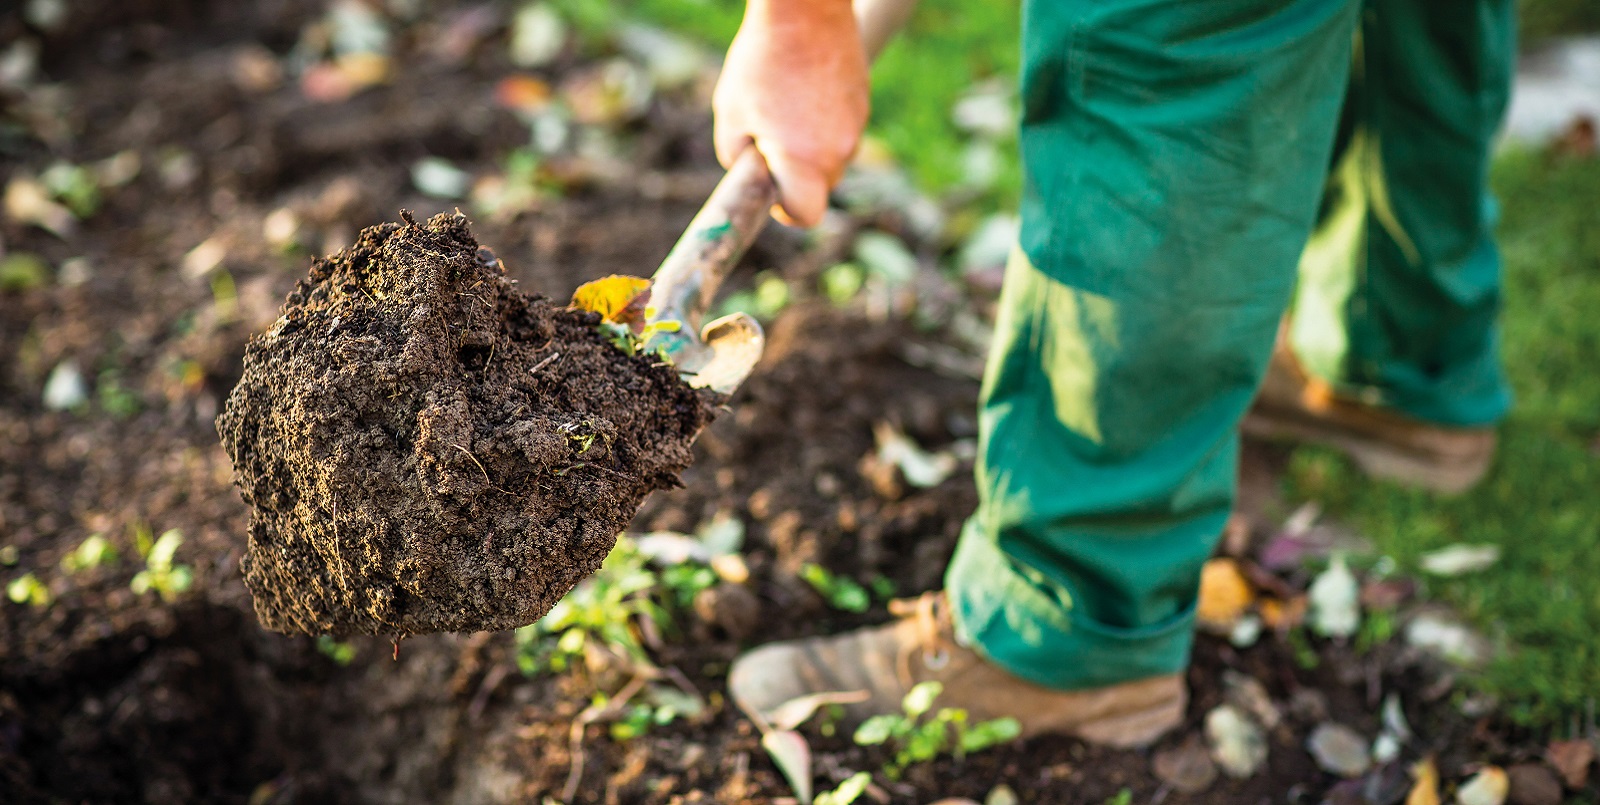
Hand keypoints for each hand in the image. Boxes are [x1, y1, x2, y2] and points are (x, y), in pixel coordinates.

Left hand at [713, 0, 869, 226]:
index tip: (772, 193)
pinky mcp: (862, 102)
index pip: (806, 215)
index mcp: (804, 161)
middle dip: (795, 176)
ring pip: (831, 157)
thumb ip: (737, 159)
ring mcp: (856, 126)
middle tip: (767, 140)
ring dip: (809, 147)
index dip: (786, 211)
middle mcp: (838, 150)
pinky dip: (822, 122)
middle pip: (820, 188)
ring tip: (784, 106)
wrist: (805, 9)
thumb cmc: (761, 61)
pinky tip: (803, 89)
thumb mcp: (730, 115)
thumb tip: (753, 175)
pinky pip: (840, 129)